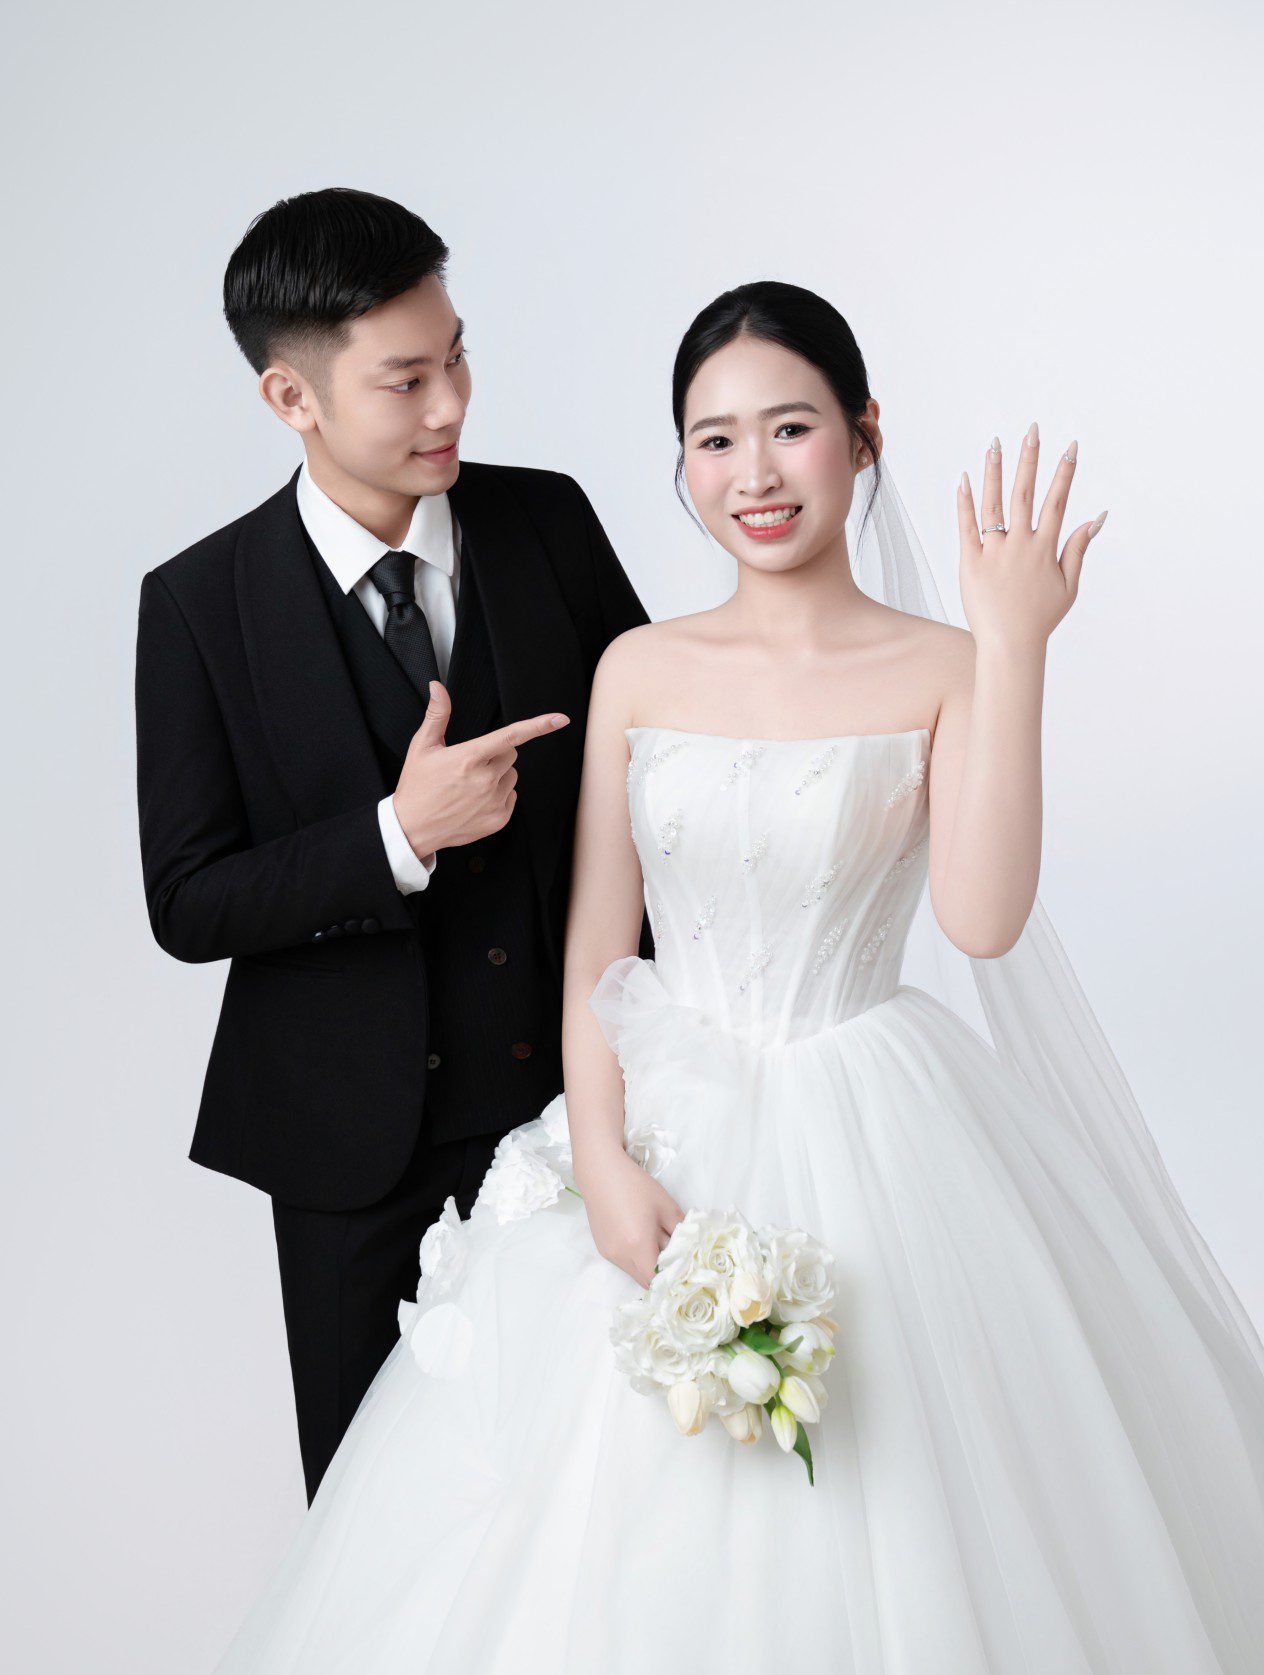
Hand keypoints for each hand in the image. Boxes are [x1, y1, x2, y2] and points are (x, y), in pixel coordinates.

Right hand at [392, 681, 569, 857]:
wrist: (413, 828)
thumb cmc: (417, 786)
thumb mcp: (423, 747)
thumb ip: (437, 715)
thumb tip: (438, 687)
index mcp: (469, 758)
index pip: (511, 736)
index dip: (538, 725)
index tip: (560, 719)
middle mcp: (485, 780)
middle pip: (511, 754)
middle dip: (497, 754)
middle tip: (471, 764)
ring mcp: (493, 801)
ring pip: (512, 776)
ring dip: (498, 776)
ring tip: (471, 785)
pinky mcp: (499, 819)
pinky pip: (511, 797)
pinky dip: (499, 796)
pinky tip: (476, 801)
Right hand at [575, 1145, 684, 1288]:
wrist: (601, 1173)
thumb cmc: (636, 1187)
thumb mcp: (666, 1206)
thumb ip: (681, 1230)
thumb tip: (690, 1247)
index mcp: (638, 1246)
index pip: (657, 1279)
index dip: (670, 1278)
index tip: (683, 1270)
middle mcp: (621, 1256)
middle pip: (644, 1280)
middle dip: (660, 1274)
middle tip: (673, 1258)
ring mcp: (609, 1254)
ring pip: (633, 1272)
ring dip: (646, 1266)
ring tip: (655, 1243)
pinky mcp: (602, 1248)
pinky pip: (623, 1263)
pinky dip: (634, 1259)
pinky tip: (638, 1237)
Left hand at [957, 424, 1107, 652]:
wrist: (1009, 645)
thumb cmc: (1040, 618)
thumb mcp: (1068, 585)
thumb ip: (1078, 548)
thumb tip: (1097, 516)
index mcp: (1044, 549)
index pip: (1057, 501)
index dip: (1065, 472)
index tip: (1071, 447)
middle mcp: (1019, 545)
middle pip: (1024, 494)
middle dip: (1029, 459)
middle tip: (1032, 430)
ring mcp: (993, 552)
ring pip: (993, 504)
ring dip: (995, 472)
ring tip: (996, 444)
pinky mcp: (969, 563)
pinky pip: (966, 527)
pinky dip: (964, 502)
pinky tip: (964, 479)